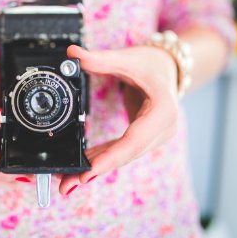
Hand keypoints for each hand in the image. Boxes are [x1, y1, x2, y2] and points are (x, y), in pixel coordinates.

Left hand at [57, 45, 178, 194]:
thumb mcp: (127, 58)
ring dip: (96, 168)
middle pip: (126, 155)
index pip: (134, 140)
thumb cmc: (151, 63)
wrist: (169, 68)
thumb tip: (72, 53)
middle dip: (97, 170)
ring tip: (68, 181)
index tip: (88, 172)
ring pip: (123, 157)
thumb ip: (100, 59)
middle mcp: (163, 129)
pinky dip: (103, 159)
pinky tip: (84, 166)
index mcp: (163, 111)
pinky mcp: (145, 138)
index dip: (110, 158)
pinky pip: (122, 151)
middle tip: (67, 184)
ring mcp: (155, 136)